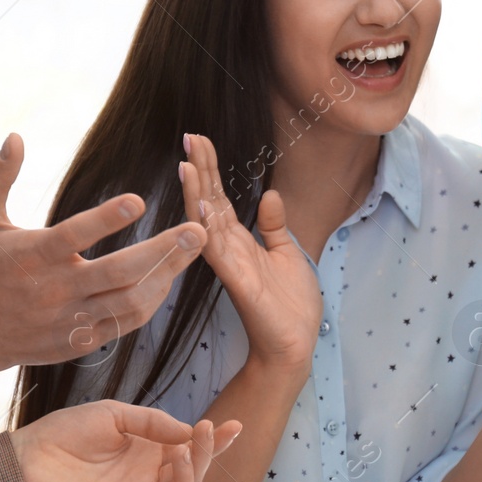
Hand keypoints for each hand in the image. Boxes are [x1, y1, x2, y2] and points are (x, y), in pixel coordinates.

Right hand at [0, 133, 207, 369]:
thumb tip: (15, 136)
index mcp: (35, 255)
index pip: (74, 235)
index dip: (105, 218)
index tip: (139, 199)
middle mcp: (56, 289)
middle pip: (118, 272)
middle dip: (162, 252)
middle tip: (197, 229)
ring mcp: (70, 319)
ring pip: (128, 302)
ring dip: (166, 276)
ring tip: (192, 250)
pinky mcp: (79, 341)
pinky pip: (123, 324)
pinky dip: (149, 303)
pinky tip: (167, 279)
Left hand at [13, 401, 242, 481]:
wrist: (31, 453)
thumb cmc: (69, 430)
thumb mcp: (115, 414)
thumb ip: (152, 423)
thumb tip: (186, 433)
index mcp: (150, 449)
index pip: (190, 448)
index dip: (214, 442)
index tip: (235, 426)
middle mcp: (148, 476)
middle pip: (191, 473)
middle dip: (202, 455)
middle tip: (200, 435)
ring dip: (189, 480)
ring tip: (180, 458)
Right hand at [178, 133, 322, 369]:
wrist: (295, 344)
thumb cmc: (290, 304)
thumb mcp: (287, 253)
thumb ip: (274, 226)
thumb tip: (269, 195)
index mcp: (240, 240)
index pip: (220, 198)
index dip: (210, 169)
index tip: (200, 139)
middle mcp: (229, 248)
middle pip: (208, 202)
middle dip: (200, 169)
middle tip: (189, 137)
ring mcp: (230, 264)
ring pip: (206, 223)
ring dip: (196, 193)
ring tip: (186, 163)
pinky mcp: (237, 281)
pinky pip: (217, 251)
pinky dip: (207, 228)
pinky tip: (200, 206)